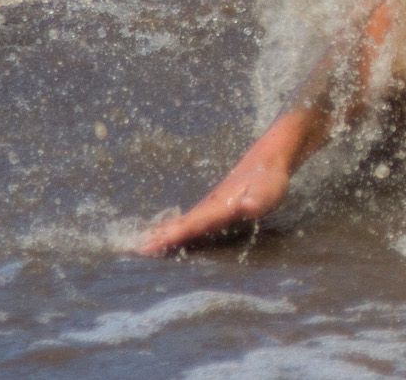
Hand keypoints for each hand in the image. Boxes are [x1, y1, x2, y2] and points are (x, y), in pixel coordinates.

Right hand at [137, 155, 289, 254]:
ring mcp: (211, 204)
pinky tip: (169, 232)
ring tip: (143, 244)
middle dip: (159, 236)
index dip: (171, 236)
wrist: (271, 156)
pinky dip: (175, 227)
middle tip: (135, 250)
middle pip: (180, 223)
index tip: (149, 245)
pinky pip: (190, 220)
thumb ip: (257, 200)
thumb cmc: (270, 178)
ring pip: (183, 221)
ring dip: (163, 232)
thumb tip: (247, 206)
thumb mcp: (269, 191)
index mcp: (219, 206)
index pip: (191, 224)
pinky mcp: (216, 206)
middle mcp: (210, 206)